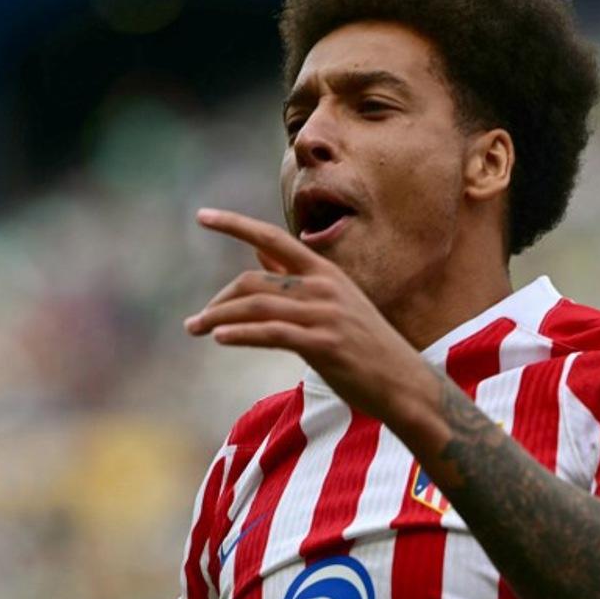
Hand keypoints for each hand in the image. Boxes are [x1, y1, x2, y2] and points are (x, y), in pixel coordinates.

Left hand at [184, 208, 435, 421]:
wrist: (404, 383)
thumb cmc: (366, 346)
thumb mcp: (334, 303)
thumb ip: (294, 279)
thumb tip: (258, 253)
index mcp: (326, 272)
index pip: (273, 238)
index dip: (235, 224)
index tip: (202, 216)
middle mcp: (324, 287)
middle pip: (254, 282)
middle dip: (219, 301)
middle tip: (196, 322)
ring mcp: (325, 315)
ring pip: (257, 307)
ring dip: (218, 318)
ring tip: (196, 329)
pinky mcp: (324, 344)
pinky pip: (272, 334)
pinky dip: (241, 334)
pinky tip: (220, 338)